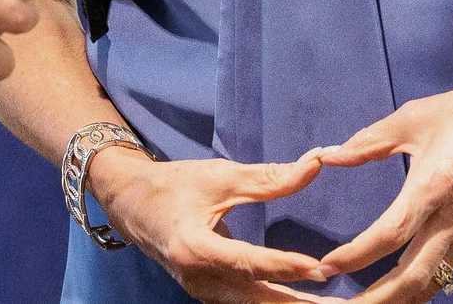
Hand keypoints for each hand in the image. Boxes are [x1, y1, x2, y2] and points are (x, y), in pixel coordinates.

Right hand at [80, 147, 328, 302]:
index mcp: (194, 249)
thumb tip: (316, 163)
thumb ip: (268, 177)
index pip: (247, 262)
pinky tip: (308, 303)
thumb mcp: (218, 175)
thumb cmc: (174, 185)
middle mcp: (199, 281)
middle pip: (257, 299)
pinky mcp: (212, 294)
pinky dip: (279, 303)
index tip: (320, 268)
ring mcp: (204, 292)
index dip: (284, 266)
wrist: (132, 205)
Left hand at [306, 81, 452, 299]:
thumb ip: (368, 142)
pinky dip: (417, 287)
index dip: (356, 255)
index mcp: (435, 186)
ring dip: (396, 299)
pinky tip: (396, 290)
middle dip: (376, 299)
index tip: (326, 266)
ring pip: (431, 283)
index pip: (391, 234)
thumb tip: (329, 156)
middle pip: (412, 277)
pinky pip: (445, 273)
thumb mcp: (413, 118)